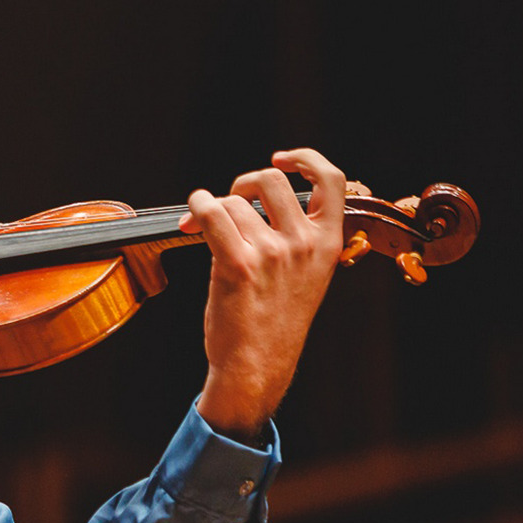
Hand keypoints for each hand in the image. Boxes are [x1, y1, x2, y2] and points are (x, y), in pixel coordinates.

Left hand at [179, 148, 345, 440]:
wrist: (257, 364)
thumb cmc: (275, 320)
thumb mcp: (307, 274)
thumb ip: (296, 236)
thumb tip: (254, 200)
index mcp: (328, 242)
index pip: (332, 179)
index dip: (305, 158)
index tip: (281, 158)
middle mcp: (303, 243)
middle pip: (269, 180)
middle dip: (242, 185)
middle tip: (231, 204)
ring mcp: (272, 253)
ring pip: (232, 203)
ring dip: (212, 213)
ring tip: (206, 233)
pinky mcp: (238, 264)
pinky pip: (212, 215)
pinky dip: (196, 208)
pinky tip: (191, 220)